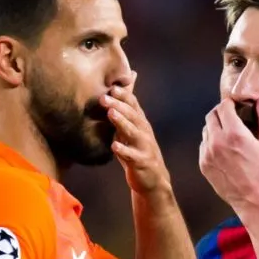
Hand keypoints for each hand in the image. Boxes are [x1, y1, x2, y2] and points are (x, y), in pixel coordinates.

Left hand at [101, 74, 171, 195]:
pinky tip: (114, 146)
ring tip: (111, 114)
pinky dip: (124, 151)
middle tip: (105, 97)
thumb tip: (129, 79)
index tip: (111, 86)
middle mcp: (144, 132)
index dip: (124, 95)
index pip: (133, 105)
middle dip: (119, 105)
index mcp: (140, 122)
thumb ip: (128, 106)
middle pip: (133, 115)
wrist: (153, 180)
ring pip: (133, 132)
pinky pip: (132, 155)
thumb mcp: (133, 127)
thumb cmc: (138, 150)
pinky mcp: (142, 162)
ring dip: (122, 122)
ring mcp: (144, 147)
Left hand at [199, 97, 258, 216]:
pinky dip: (211, 142)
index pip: (224, 106)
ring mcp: (207, 154)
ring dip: (216, 127)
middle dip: (221, 112)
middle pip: (211, 115)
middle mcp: (217, 142)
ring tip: (229, 134)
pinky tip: (224, 149)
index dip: (231, 102)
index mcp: (234, 134)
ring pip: (206, 130)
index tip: (237, 105)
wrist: (254, 199)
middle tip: (232, 116)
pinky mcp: (203, 165)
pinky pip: (203, 146)